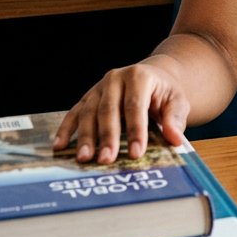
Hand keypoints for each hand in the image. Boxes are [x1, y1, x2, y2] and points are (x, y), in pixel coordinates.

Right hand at [52, 60, 189, 163]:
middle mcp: (115, 78)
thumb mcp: (177, 101)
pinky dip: (66, 129)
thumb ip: (175, 118)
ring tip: (84, 159)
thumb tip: (174, 138)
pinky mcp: (88, 98)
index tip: (137, 154)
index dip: (136, 130)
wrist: (152, 76)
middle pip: (109, 110)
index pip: (135, 106)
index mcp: (139, 76)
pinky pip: (74, 113)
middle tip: (106, 160)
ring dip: (85, 137)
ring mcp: (99, 87)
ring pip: (89, 112)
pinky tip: (60, 146)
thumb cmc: (164, 93)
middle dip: (107, 136)